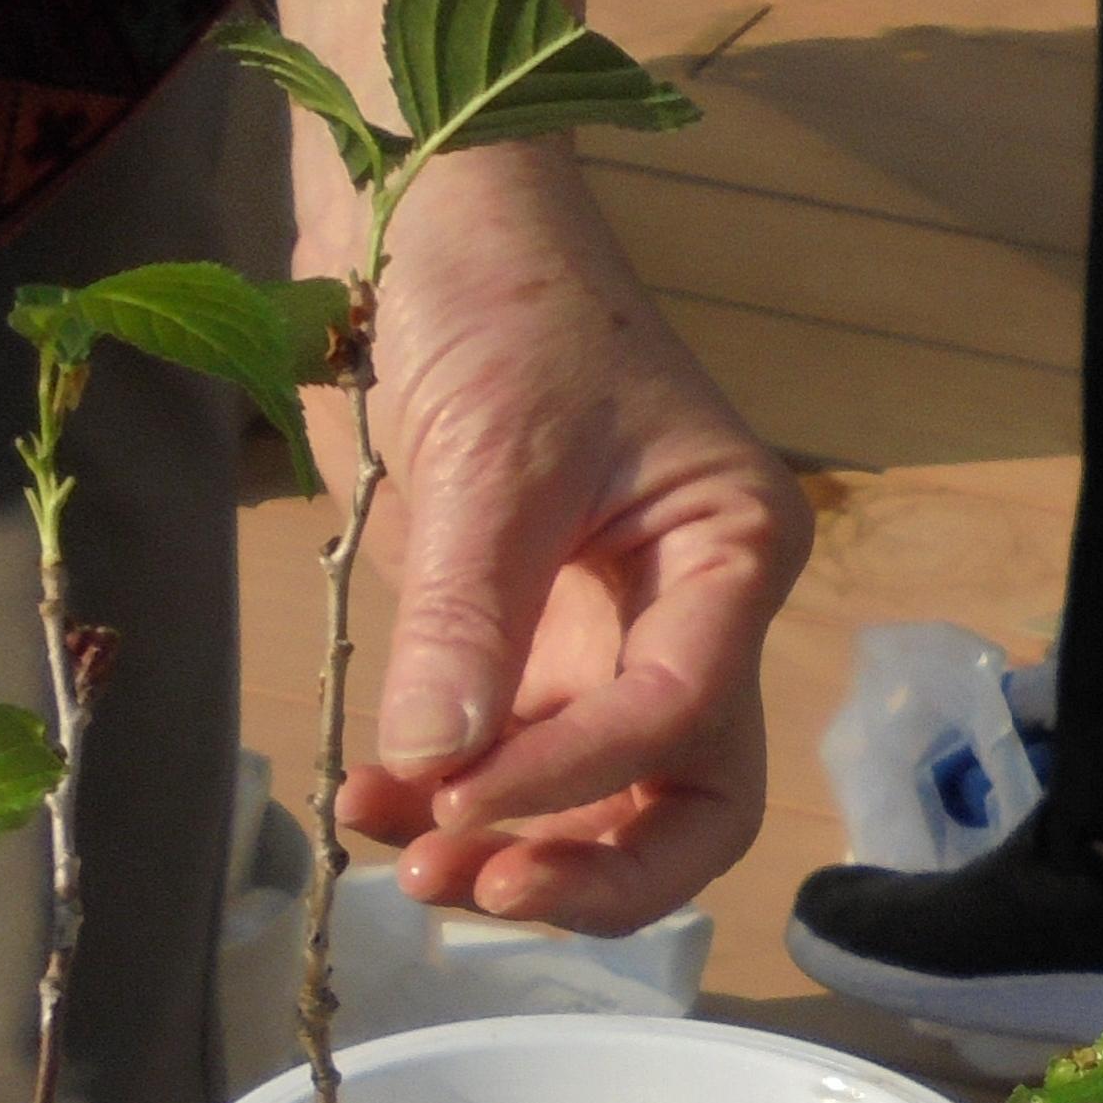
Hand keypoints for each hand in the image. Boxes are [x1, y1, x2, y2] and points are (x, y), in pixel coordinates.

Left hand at [343, 142, 805, 931]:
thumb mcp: (492, 453)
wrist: (428, 212)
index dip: (572, 781)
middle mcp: (691, 617)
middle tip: (478, 889)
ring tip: (403, 866)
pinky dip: (444, 800)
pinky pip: (507, 762)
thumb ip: (469, 618)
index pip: (682, 720)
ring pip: (601, 808)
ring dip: (512, 854)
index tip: (455, 799)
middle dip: (592, 870)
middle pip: (688, 806)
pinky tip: (372, 802)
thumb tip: (435, 766)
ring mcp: (607, 641)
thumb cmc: (500, 294)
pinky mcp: (524, 647)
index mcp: (731, 557)